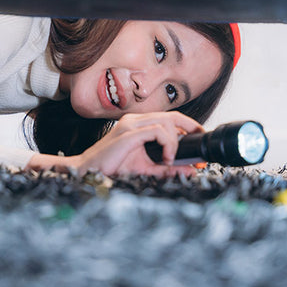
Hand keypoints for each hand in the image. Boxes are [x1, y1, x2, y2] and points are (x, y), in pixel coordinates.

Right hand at [29, 112, 204, 176]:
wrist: (87, 170)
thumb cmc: (111, 167)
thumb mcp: (145, 168)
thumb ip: (166, 168)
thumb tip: (190, 170)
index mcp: (138, 124)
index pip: (169, 117)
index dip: (187, 124)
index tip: (199, 137)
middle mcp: (135, 120)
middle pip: (172, 115)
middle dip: (191, 126)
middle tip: (199, 141)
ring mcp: (131, 124)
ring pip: (167, 122)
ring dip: (175, 142)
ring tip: (169, 159)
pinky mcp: (130, 133)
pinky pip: (158, 131)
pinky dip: (167, 144)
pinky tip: (164, 158)